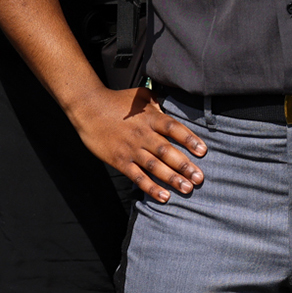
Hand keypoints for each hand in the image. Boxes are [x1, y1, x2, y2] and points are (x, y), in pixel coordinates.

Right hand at [65, 86, 206, 202]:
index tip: (203, 151)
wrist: (89, 108)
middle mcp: (143, 135)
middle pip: (167, 151)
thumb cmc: (116, 101)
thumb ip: (158, 102)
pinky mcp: (120, 161)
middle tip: (199, 178)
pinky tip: (163, 196)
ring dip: (172, 179)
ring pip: (155, 166)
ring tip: (187, 188)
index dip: (189, 140)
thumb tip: (172, 106)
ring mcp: (131, 149)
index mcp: (151, 118)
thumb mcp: (141, 96)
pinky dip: (151, 187)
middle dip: (185, 166)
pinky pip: (138, 177)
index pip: (174, 129)